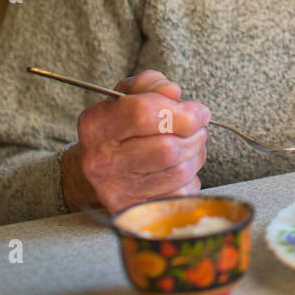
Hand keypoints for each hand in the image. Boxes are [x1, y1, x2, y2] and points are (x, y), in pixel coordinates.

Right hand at [62, 69, 210, 213]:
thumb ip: (150, 84)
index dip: (180, 110)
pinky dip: (191, 178)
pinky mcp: (136, 210)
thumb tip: (173, 92)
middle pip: (167, 148)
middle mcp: (101, 162)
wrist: (99, 168)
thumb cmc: (120, 126)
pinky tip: (180, 167)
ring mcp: (117, 191)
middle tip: (198, 127)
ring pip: (179, 171)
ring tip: (190, 144)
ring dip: (196, 154)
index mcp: (96, 126)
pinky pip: (181, 194)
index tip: (197, 110)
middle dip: (195, 134)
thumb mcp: (127, 95)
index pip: (143, 113)